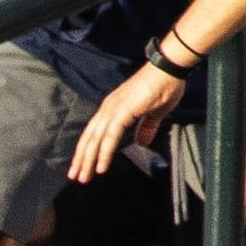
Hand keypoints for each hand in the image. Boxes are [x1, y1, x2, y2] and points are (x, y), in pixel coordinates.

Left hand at [68, 62, 184, 181]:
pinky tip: (101, 167)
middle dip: (81, 159)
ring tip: (83, 178)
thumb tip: (141, 142)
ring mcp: (114, 109)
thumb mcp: (154, 113)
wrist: (171, 67)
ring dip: (88, 160)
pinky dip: (104, 153)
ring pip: (96, 140)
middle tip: (74, 177)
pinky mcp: (122, 112)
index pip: (94, 132)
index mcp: (112, 108)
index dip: (86, 149)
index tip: (80, 166)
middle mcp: (108, 108)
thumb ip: (146, 128)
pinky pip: (110, 137)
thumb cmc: (165, 86)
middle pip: (89, 138)